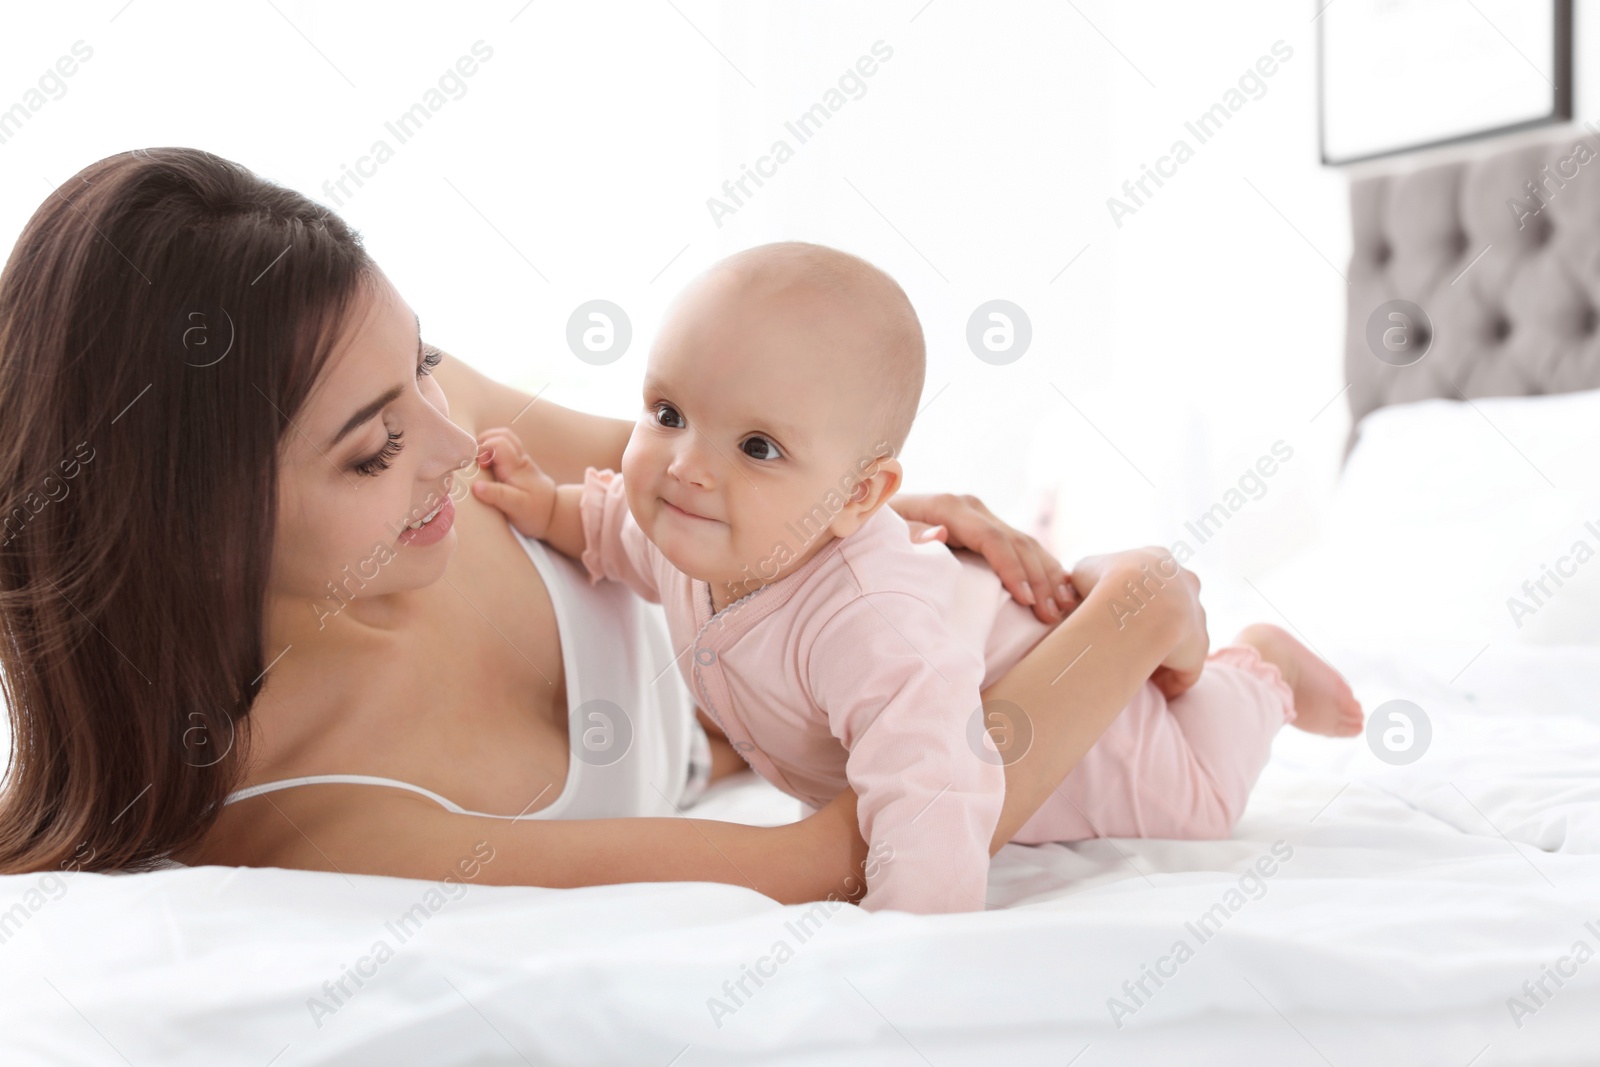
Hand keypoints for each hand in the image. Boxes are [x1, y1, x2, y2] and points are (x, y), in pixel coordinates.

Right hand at [472, 427, 558, 538]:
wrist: (553, 512)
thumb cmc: (535, 510)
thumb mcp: (516, 506)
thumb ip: (498, 495)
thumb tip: (476, 486)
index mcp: (516, 467)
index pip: (499, 443)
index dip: (484, 449)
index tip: (479, 466)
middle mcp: (518, 459)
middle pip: (501, 435)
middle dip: (483, 442)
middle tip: (474, 460)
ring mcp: (518, 461)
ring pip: (503, 439)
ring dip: (487, 445)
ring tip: (477, 461)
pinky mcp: (516, 466)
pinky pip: (503, 449)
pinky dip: (491, 451)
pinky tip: (484, 465)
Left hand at [890, 493, 1076, 623]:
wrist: (868, 513)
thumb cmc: (875, 532)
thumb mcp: (884, 534)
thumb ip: (910, 537)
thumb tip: (942, 536)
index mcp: (947, 507)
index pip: (992, 538)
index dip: (1012, 569)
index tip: (1026, 600)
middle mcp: (970, 507)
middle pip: (1015, 542)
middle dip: (1038, 579)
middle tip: (1051, 614)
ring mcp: (981, 516)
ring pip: (1025, 543)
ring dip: (1048, 575)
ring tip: (1063, 607)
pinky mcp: (987, 528)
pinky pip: (1021, 547)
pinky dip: (1044, 567)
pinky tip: (1062, 588)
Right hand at [1073, 547, 1206, 698]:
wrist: (1134, 605)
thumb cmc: (1103, 583)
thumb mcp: (1082, 571)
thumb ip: (1086, 580)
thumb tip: (1078, 595)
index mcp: (1159, 560)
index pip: (1149, 579)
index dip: (1130, 597)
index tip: (1112, 613)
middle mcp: (1185, 584)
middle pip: (1171, 606)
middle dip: (1151, 624)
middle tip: (1123, 641)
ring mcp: (1196, 616)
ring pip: (1181, 638)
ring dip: (1161, 653)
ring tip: (1133, 667)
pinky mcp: (1198, 648)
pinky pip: (1186, 670)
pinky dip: (1169, 681)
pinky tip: (1148, 688)